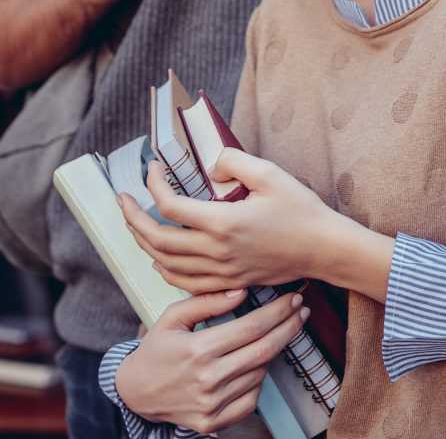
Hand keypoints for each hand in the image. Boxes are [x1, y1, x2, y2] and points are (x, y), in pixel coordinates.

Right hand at [113, 288, 306, 433]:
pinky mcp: (214, 422)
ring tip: (276, 334)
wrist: (136, 393)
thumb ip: (205, 302)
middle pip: (264, 350)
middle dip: (289, 327)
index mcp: (198, 350)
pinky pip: (251, 400)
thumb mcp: (172, 318)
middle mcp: (208, 379)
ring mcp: (212, 404)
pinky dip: (258, 381)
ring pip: (260, 373)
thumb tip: (241, 291)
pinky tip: (257, 366)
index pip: (252, 327)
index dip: (278, 311)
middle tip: (302, 311)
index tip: (293, 298)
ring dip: (273, 352)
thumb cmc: (156, 350)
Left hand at [121, 151, 338, 293]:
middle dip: (132, 218)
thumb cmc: (300, 210)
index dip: (153, 185)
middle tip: (122, 199)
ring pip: (166, 264)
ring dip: (144, 243)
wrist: (323, 249)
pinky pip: (184, 283)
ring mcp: (221, 271)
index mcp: (223, 222)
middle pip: (158, 239)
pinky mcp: (229, 282)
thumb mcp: (270, 174)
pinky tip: (159, 258)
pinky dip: (165, 270)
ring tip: (134, 224)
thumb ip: (233, 162)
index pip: (170, 206)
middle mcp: (217, 250)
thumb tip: (208, 167)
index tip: (152, 168)